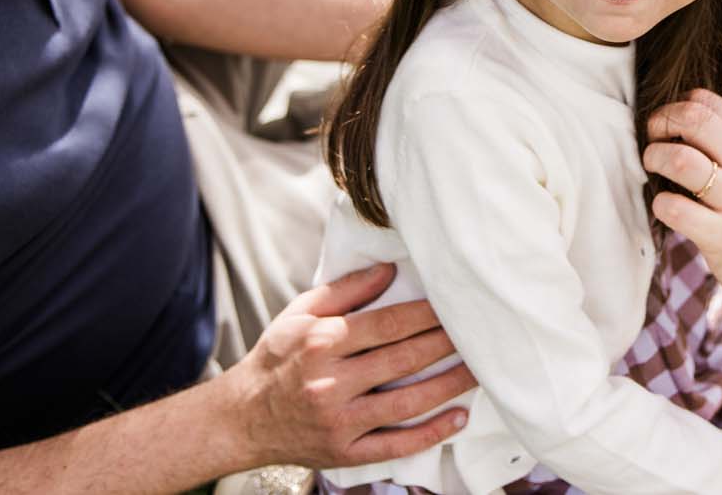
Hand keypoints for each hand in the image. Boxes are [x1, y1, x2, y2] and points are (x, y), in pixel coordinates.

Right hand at [224, 263, 475, 468]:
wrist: (242, 418)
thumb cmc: (277, 359)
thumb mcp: (299, 314)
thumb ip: (344, 290)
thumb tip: (388, 269)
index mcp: (321, 342)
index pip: (388, 324)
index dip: (427, 313)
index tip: (454, 303)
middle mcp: (330, 383)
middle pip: (403, 360)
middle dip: (446, 344)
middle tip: (478, 331)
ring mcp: (339, 421)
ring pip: (407, 403)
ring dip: (450, 386)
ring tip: (480, 370)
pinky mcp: (345, 452)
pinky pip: (396, 445)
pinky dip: (431, 433)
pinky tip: (459, 418)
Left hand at [643, 88, 721, 316]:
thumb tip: (681, 119)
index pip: (707, 102)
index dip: (676, 107)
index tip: (667, 126)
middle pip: (694, 120)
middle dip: (661, 124)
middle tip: (653, 141)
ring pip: (681, 160)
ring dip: (655, 158)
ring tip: (654, 170)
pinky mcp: (721, 237)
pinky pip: (676, 209)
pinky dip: (660, 204)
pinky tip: (666, 208)